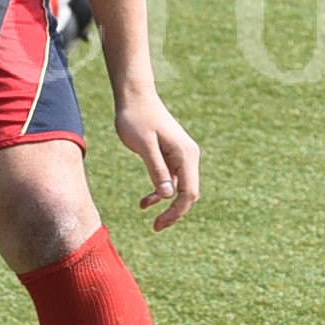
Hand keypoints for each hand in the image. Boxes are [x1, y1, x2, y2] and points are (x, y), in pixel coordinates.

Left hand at [114, 92, 201, 230]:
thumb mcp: (144, 145)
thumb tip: (168, 196)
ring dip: (167, 205)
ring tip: (153, 221)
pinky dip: (160, 192)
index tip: (159, 224)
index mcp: (185, 154)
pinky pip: (171, 180)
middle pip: (189, 193)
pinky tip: (144, 203)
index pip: (189, 192)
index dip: (177, 211)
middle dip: (175, 212)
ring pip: (180, 189)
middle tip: (157, 227)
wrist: (135, 97)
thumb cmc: (137, 118)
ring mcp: (181, 156)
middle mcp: (189, 156)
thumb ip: (157, 169)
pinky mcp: (171, 156)